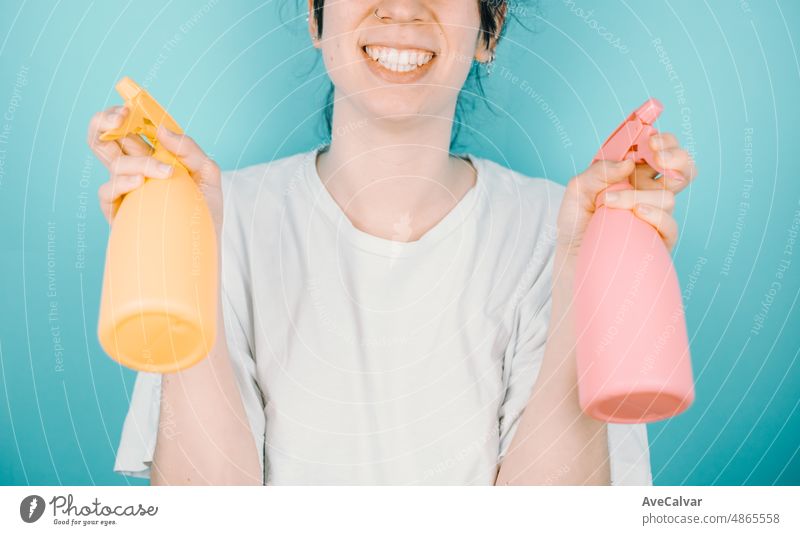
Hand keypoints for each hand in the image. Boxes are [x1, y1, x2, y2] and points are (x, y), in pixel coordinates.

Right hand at [87, 105, 222, 229]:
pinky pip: (107, 191)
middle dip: (104, 121)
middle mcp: (133, 169)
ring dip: (138, 161)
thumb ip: (189, 150)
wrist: (203, 247)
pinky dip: (123, 182)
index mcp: (152, 155)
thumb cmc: (204, 211)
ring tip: (166, 173)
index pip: (128, 127)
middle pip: (103, 137)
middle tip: (121, 117)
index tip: (130, 106)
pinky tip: (140, 183)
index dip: (123, 113)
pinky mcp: (118, 212)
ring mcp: (124, 190)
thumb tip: (162, 130)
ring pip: (112, 162)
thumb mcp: (208, 175)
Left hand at [556, 132, 696, 259]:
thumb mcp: (577, 190)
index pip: (661, 150)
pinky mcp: (658, 239)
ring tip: (608, 202)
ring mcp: (656, 215)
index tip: (650, 140)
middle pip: (683, 168)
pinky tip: (637, 211)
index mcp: (634, 174)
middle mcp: (649, 192)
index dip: (664, 141)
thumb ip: (598, 171)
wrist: (572, 259)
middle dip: (677, 156)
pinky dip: (654, 214)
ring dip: (638, 194)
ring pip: (668, 196)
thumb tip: (627, 163)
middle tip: (657, 156)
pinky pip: (669, 224)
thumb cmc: (575, 224)